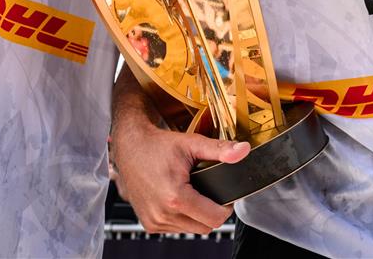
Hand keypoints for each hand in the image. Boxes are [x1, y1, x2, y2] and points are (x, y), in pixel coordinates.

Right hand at [111, 124, 248, 234]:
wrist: (129, 147)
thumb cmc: (157, 145)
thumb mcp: (191, 143)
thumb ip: (220, 150)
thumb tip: (243, 151)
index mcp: (175, 197)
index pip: (215, 219)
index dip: (225, 207)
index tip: (224, 195)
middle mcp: (162, 213)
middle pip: (204, 227)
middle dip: (211, 211)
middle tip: (209, 191)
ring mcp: (154, 221)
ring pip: (191, 229)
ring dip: (196, 216)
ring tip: (193, 193)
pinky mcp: (148, 224)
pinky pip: (176, 229)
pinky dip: (182, 218)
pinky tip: (179, 200)